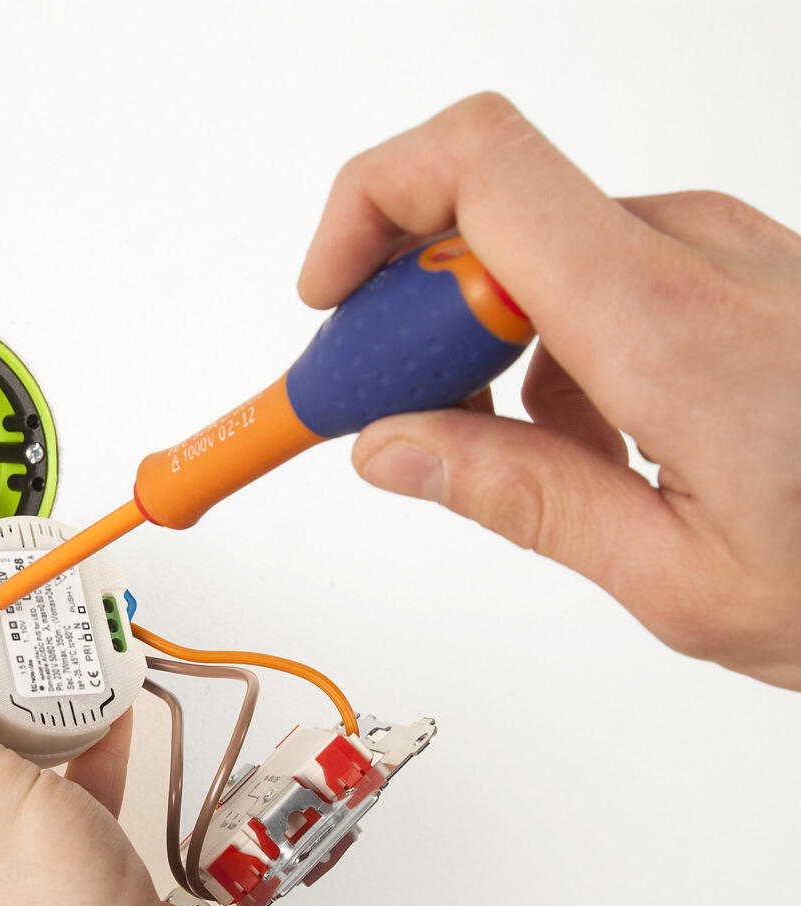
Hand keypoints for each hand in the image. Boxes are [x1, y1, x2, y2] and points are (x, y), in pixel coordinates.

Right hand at [299, 92, 800, 689]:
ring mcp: (725, 256)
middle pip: (487, 215)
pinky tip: (591, 445)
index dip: (366, 208)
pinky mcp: (739, 273)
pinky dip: (555, 353)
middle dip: (405, 314)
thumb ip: (516, 499)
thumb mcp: (674, 580)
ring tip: (513, 464)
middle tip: (387, 419)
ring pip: (541, 257)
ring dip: (485, 350)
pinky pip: (604, 278)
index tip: (325, 306)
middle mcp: (696, 257)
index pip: (475, 167)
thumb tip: (391, 448)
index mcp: (666, 326)